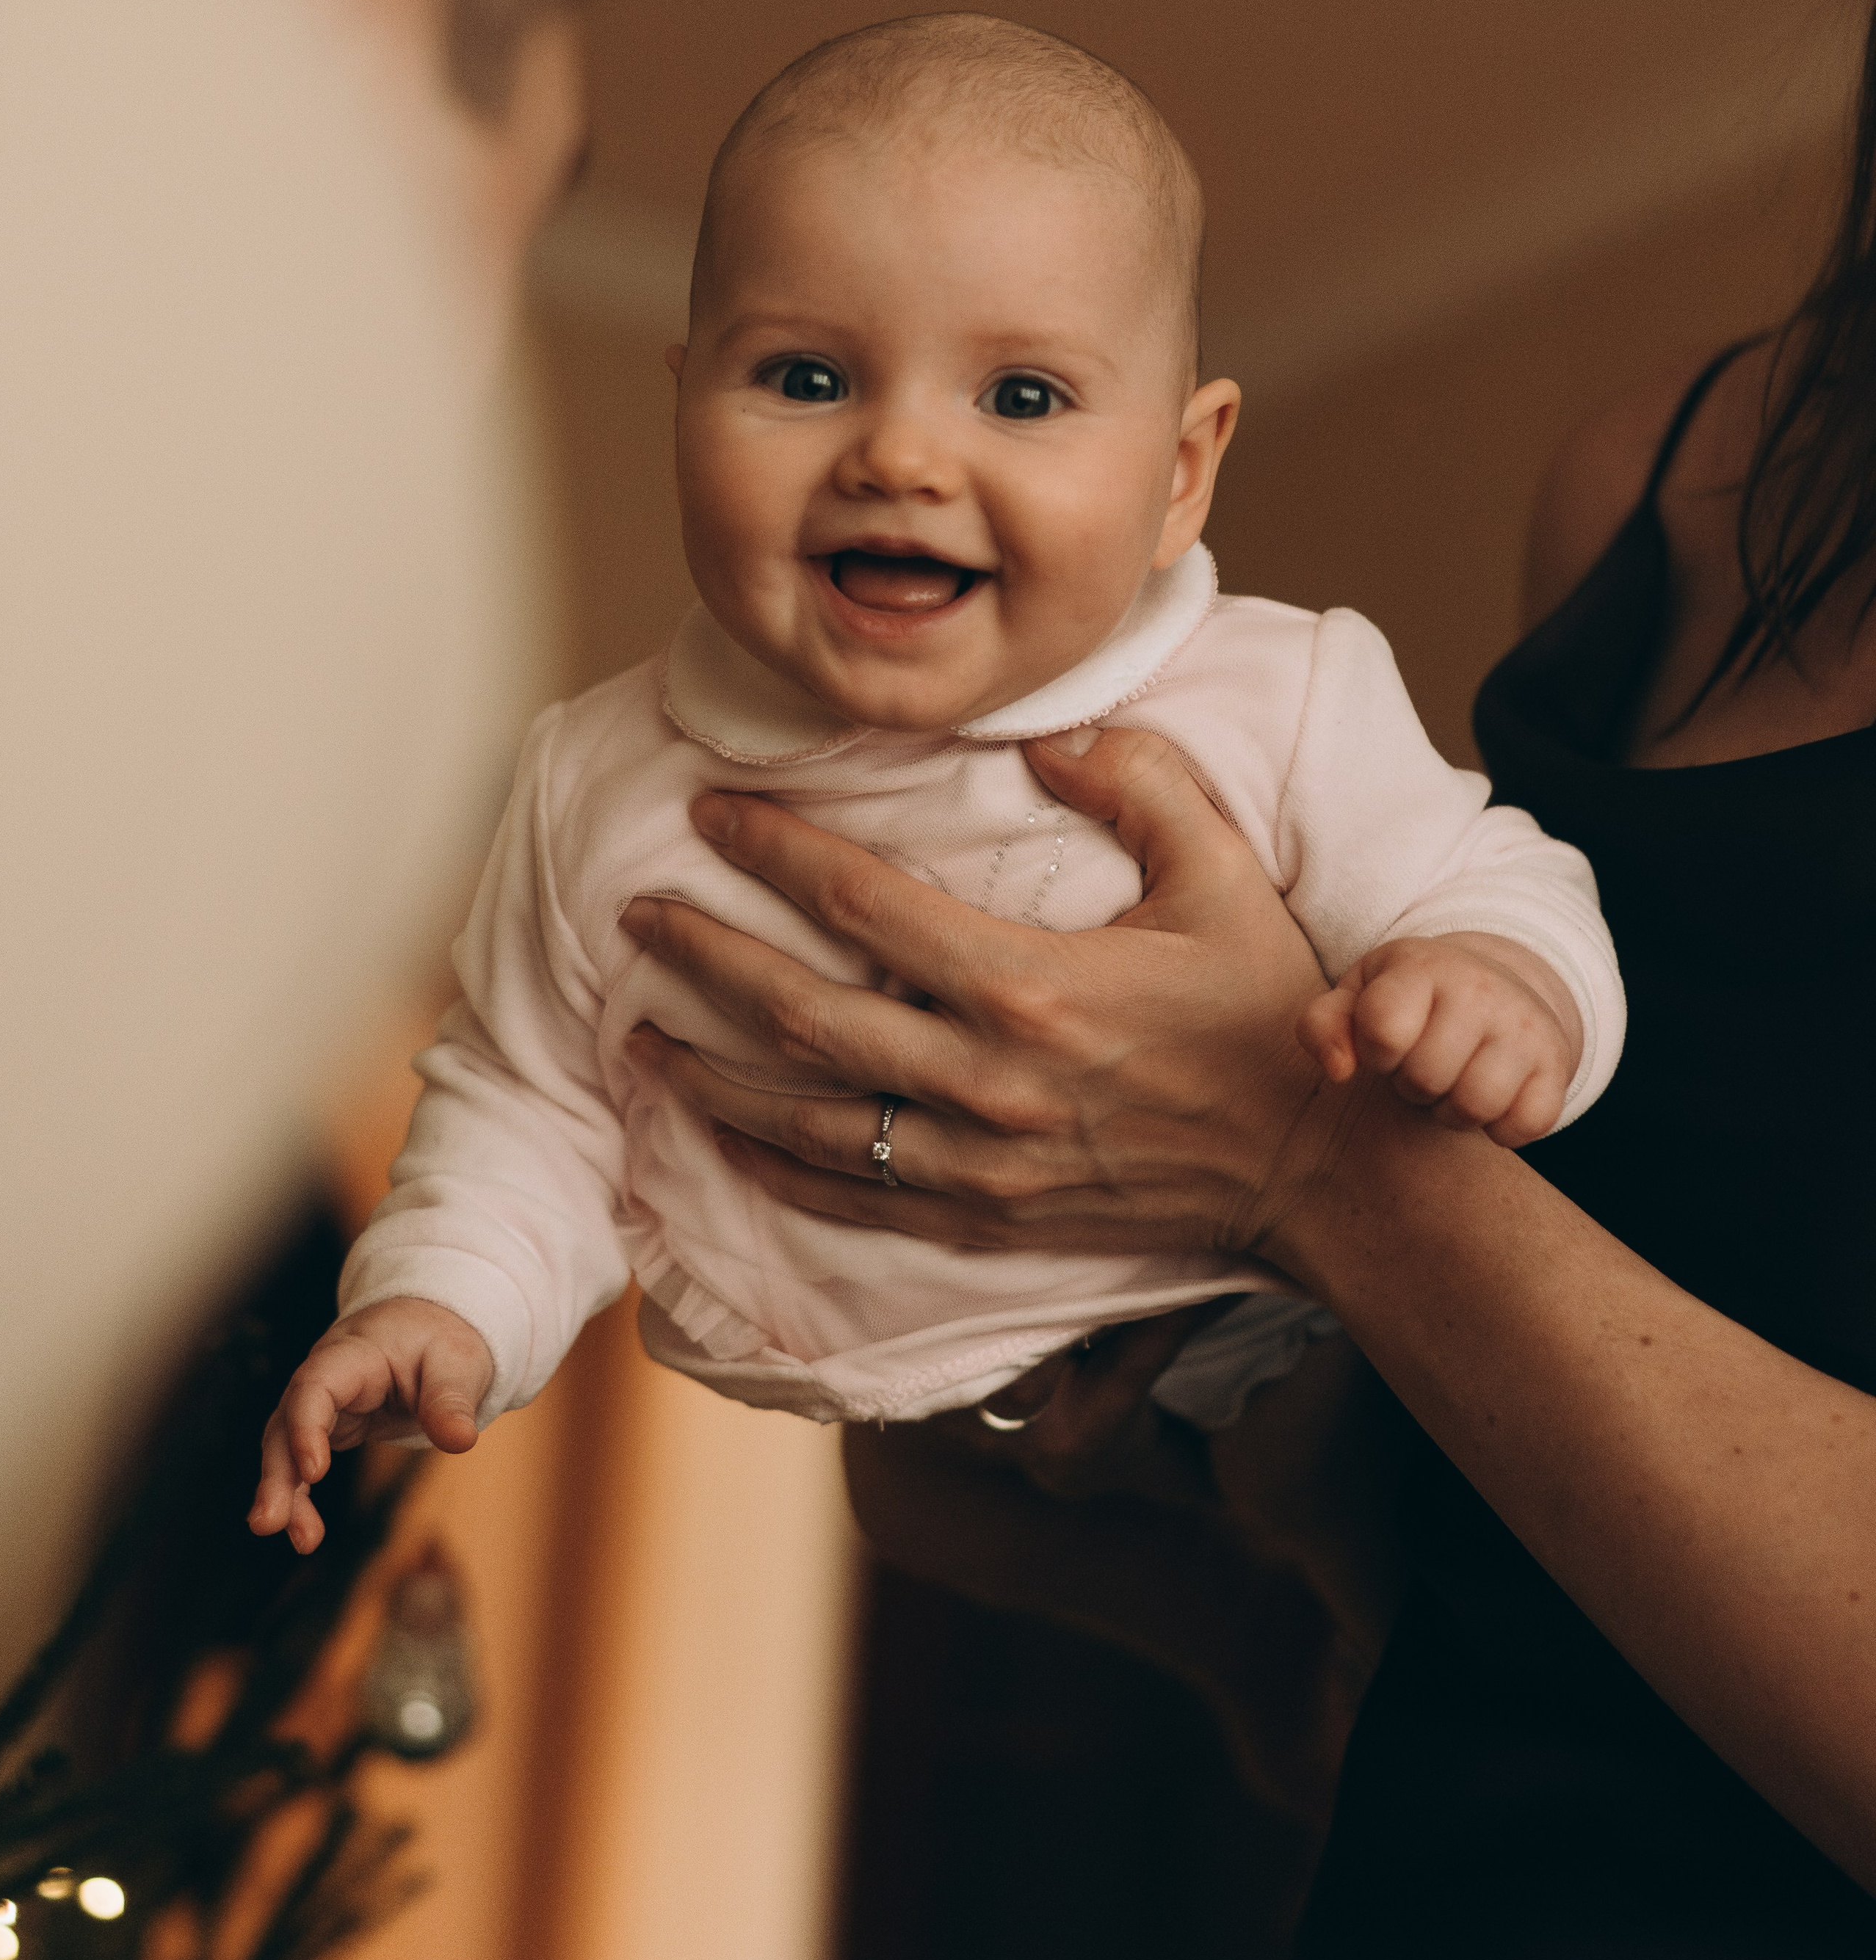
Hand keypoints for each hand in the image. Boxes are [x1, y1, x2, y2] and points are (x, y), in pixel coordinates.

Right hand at [249, 1297, 492, 1553]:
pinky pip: (301, 1461)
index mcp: (354, 1352)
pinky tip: (303, 1531)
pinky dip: (299, 1495)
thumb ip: (451, 1400)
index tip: (313, 1472)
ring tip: (301, 1541)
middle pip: (287, 1420)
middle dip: (277, 1472)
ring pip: (285, 1445)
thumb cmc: (441, 1339)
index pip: (315, 1384)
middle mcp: (326, 1376)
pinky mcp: (327, 1427)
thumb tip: (460, 1441)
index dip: (306, 1426)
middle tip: (269, 1522)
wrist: (429, 1325)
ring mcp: (321, 1403)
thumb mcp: (458, 1362)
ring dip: (283, 1492)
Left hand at [623, 724, 1350, 1258]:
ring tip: (642, 1035)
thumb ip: (1139, 783)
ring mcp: (982, 1162)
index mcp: (1032, 984)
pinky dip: (775, 1167)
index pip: (864, 905)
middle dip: (708, 962)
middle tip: (639, 917)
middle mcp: (988, 1079)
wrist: (1320, 1165)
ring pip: (808, 1120)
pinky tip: (722, 1137)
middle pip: (805, 1018)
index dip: (775, 854)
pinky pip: (855, 1198)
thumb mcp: (1224, 871)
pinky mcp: (990, 1219)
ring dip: (714, 1074)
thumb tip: (1048, 740)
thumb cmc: (1270, 1011)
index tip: (710, 815)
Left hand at [1296, 932, 1582, 1147]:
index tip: (1386, 1040)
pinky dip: (1501, 1127)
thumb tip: (1339, 1070)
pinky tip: (1492, 1094)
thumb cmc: (1408, 999)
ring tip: (1452, 1078)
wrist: (1496, 984)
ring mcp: (1524, 1025)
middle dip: (1413, 1083)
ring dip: (1453, 1109)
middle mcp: (1480, 988)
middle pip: (1426, 1078)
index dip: (1376, 1051)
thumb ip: (1322, 1026)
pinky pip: (1524, 1126)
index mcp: (1421, 966)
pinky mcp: (1557, 1064)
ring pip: (1475, 1106)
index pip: (1383, 1030)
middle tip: (1422, 1062)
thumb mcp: (1358, 997)